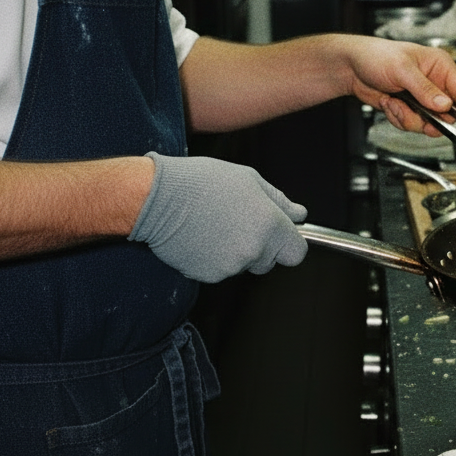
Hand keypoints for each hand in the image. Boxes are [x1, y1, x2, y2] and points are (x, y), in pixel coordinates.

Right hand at [129, 152, 306, 282]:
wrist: (156, 198)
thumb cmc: (201, 182)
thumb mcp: (249, 179)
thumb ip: (279, 201)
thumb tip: (299, 215)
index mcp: (270, 226)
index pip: (296, 253)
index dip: (288, 243)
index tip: (279, 235)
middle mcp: (254, 250)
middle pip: (270, 262)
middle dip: (260, 247)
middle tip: (237, 222)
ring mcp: (231, 266)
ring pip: (243, 266)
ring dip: (235, 252)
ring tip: (214, 224)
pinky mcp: (208, 275)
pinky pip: (220, 271)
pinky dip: (213, 259)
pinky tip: (201, 236)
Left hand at [332, 35, 455, 133]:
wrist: (351, 67)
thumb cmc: (376, 56)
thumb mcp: (403, 70)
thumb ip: (425, 90)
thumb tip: (444, 104)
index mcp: (440, 66)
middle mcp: (434, 83)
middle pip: (446, 113)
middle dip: (428, 117)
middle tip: (415, 110)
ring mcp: (422, 98)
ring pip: (428, 123)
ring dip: (409, 117)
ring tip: (394, 102)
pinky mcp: (410, 108)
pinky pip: (413, 124)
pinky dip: (399, 118)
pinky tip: (389, 103)